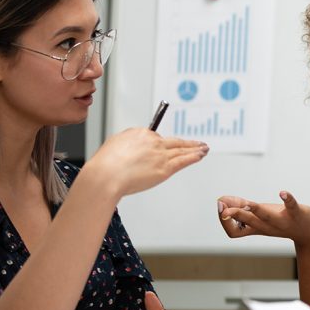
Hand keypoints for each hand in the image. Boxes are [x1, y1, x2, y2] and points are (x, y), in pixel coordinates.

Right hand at [85, 128, 207, 199]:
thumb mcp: (113, 145)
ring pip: (181, 150)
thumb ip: (126, 145)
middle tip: (197, 143)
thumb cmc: (104, 165)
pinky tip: (200, 155)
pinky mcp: (165, 168)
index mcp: (139, 133)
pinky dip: (194, 157)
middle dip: (187, 143)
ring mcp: (160, 154)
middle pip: (173, 142)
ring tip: (204, 149)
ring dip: (195, 149)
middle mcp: (152, 141)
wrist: (106, 175)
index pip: (154, 138)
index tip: (164, 148)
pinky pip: (184, 160)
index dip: (158, 145)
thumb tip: (132, 148)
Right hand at [217, 191, 309, 243]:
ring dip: (256, 210)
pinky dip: (288, 199)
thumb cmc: (282, 221)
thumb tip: (222, 200)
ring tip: (248, 204)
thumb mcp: (260, 216)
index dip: (225, 221)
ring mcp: (283, 221)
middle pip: (248, 223)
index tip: (221, 209)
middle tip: (223, 209)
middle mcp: (268, 227)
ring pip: (266, 217)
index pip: (234, 232)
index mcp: (257, 229)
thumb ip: (242, 207)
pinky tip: (283, 193)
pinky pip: (292, 206)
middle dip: (235, 216)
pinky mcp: (297, 213)